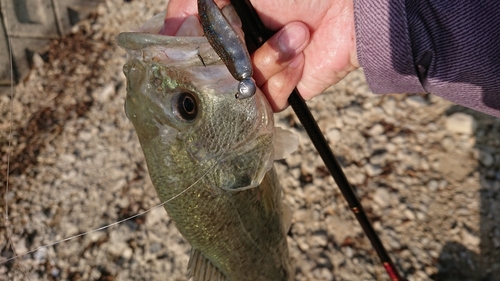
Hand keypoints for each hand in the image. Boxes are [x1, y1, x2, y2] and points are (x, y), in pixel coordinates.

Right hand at [161, 0, 358, 110]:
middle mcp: (235, 48)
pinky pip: (264, 101)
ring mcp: (256, 71)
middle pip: (206, 74)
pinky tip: (300, 53)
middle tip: (247, 38)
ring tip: (295, 33)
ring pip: (234, 90)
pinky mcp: (280, 90)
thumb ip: (192, 4)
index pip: (187, 45)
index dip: (183, 51)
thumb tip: (167, 32)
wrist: (351, 8)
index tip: (179, 53)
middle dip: (227, 58)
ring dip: (267, 58)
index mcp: (222, 21)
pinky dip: (282, 75)